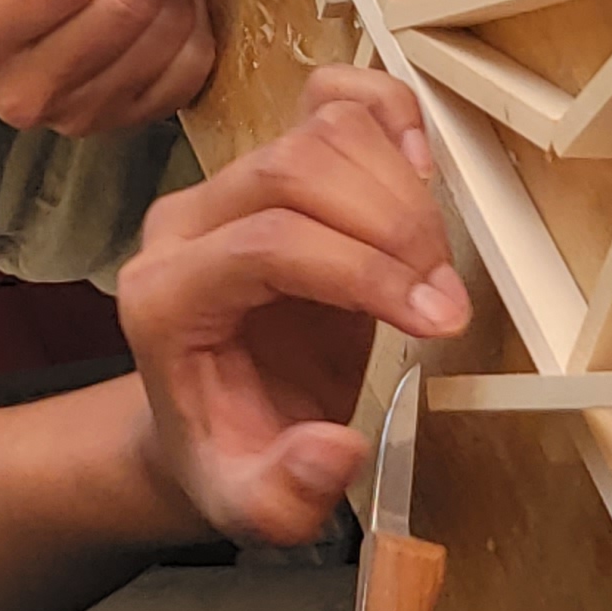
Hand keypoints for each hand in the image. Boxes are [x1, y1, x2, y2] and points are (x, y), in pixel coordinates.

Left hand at [114, 70, 467, 544]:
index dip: (364, 272)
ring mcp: (230, 183)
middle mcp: (186, 224)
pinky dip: (390, 121)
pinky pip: (333, 103)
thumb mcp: (247, 507)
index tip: (440, 323)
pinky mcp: (276, 165)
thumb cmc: (229, 454)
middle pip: (295, 170)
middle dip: (392, 231)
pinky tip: (424, 178)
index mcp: (164, 296)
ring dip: (402, 192)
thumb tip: (335, 448)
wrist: (209, 422)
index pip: (266, 243)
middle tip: (447, 305)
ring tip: (437, 271)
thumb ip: (283, 494)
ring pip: (322, 131)